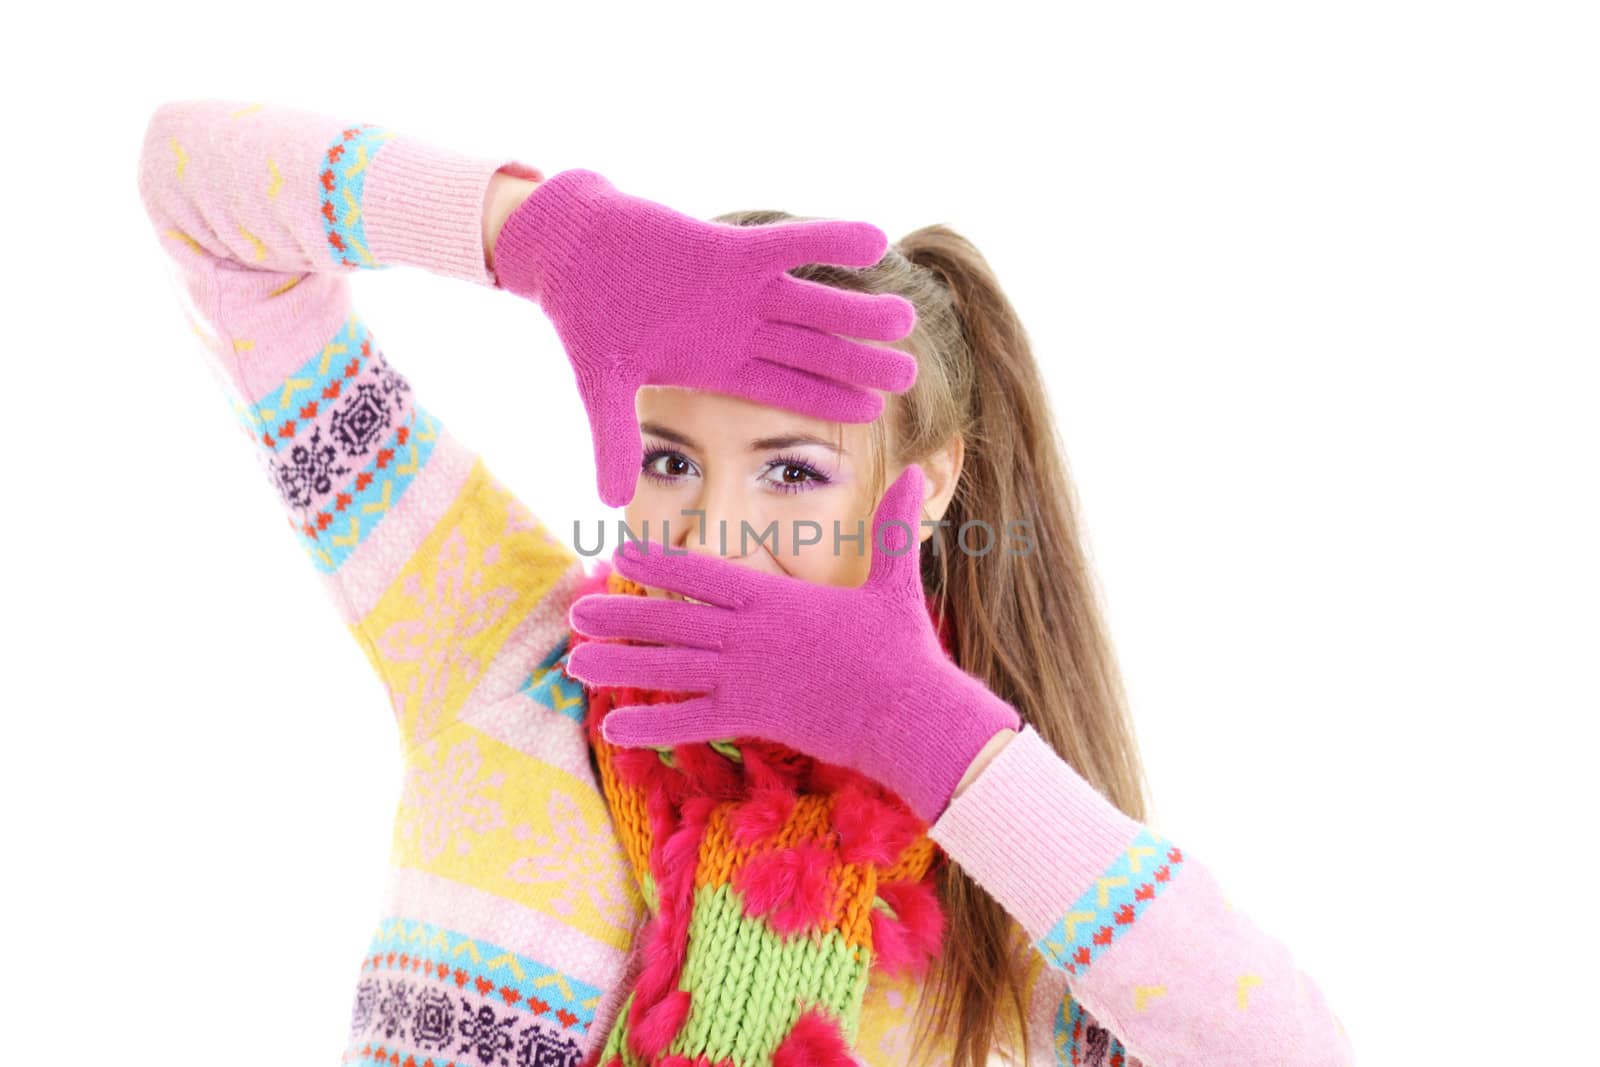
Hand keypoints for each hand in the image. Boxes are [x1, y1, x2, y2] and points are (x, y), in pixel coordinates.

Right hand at [491, 168, 918, 506]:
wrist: (568, 250)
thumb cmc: (586, 319)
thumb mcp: (602, 388)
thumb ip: (614, 440)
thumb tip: (610, 503)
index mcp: (719, 365)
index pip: (784, 389)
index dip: (827, 400)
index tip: (871, 412)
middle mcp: (740, 328)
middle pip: (811, 350)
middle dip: (856, 363)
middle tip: (909, 375)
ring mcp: (740, 287)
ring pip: (812, 303)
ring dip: (856, 311)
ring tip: (905, 319)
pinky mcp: (729, 248)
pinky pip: (789, 245)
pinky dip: (828, 241)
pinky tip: (874, 241)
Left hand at [564, 464, 1021, 823]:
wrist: (910, 715)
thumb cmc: (903, 650)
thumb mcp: (896, 582)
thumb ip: (893, 529)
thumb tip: (921, 475)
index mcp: (775, 598)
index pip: (704, 573)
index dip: (659, 562)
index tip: (621, 553)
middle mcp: (750, 634)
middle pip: (671, 619)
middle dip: (620, 614)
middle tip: (575, 610)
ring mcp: (746, 677)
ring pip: (668, 668)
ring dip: (619, 666)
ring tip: (575, 664)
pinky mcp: (752, 717)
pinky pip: (690, 721)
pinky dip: (651, 724)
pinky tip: (612, 728)